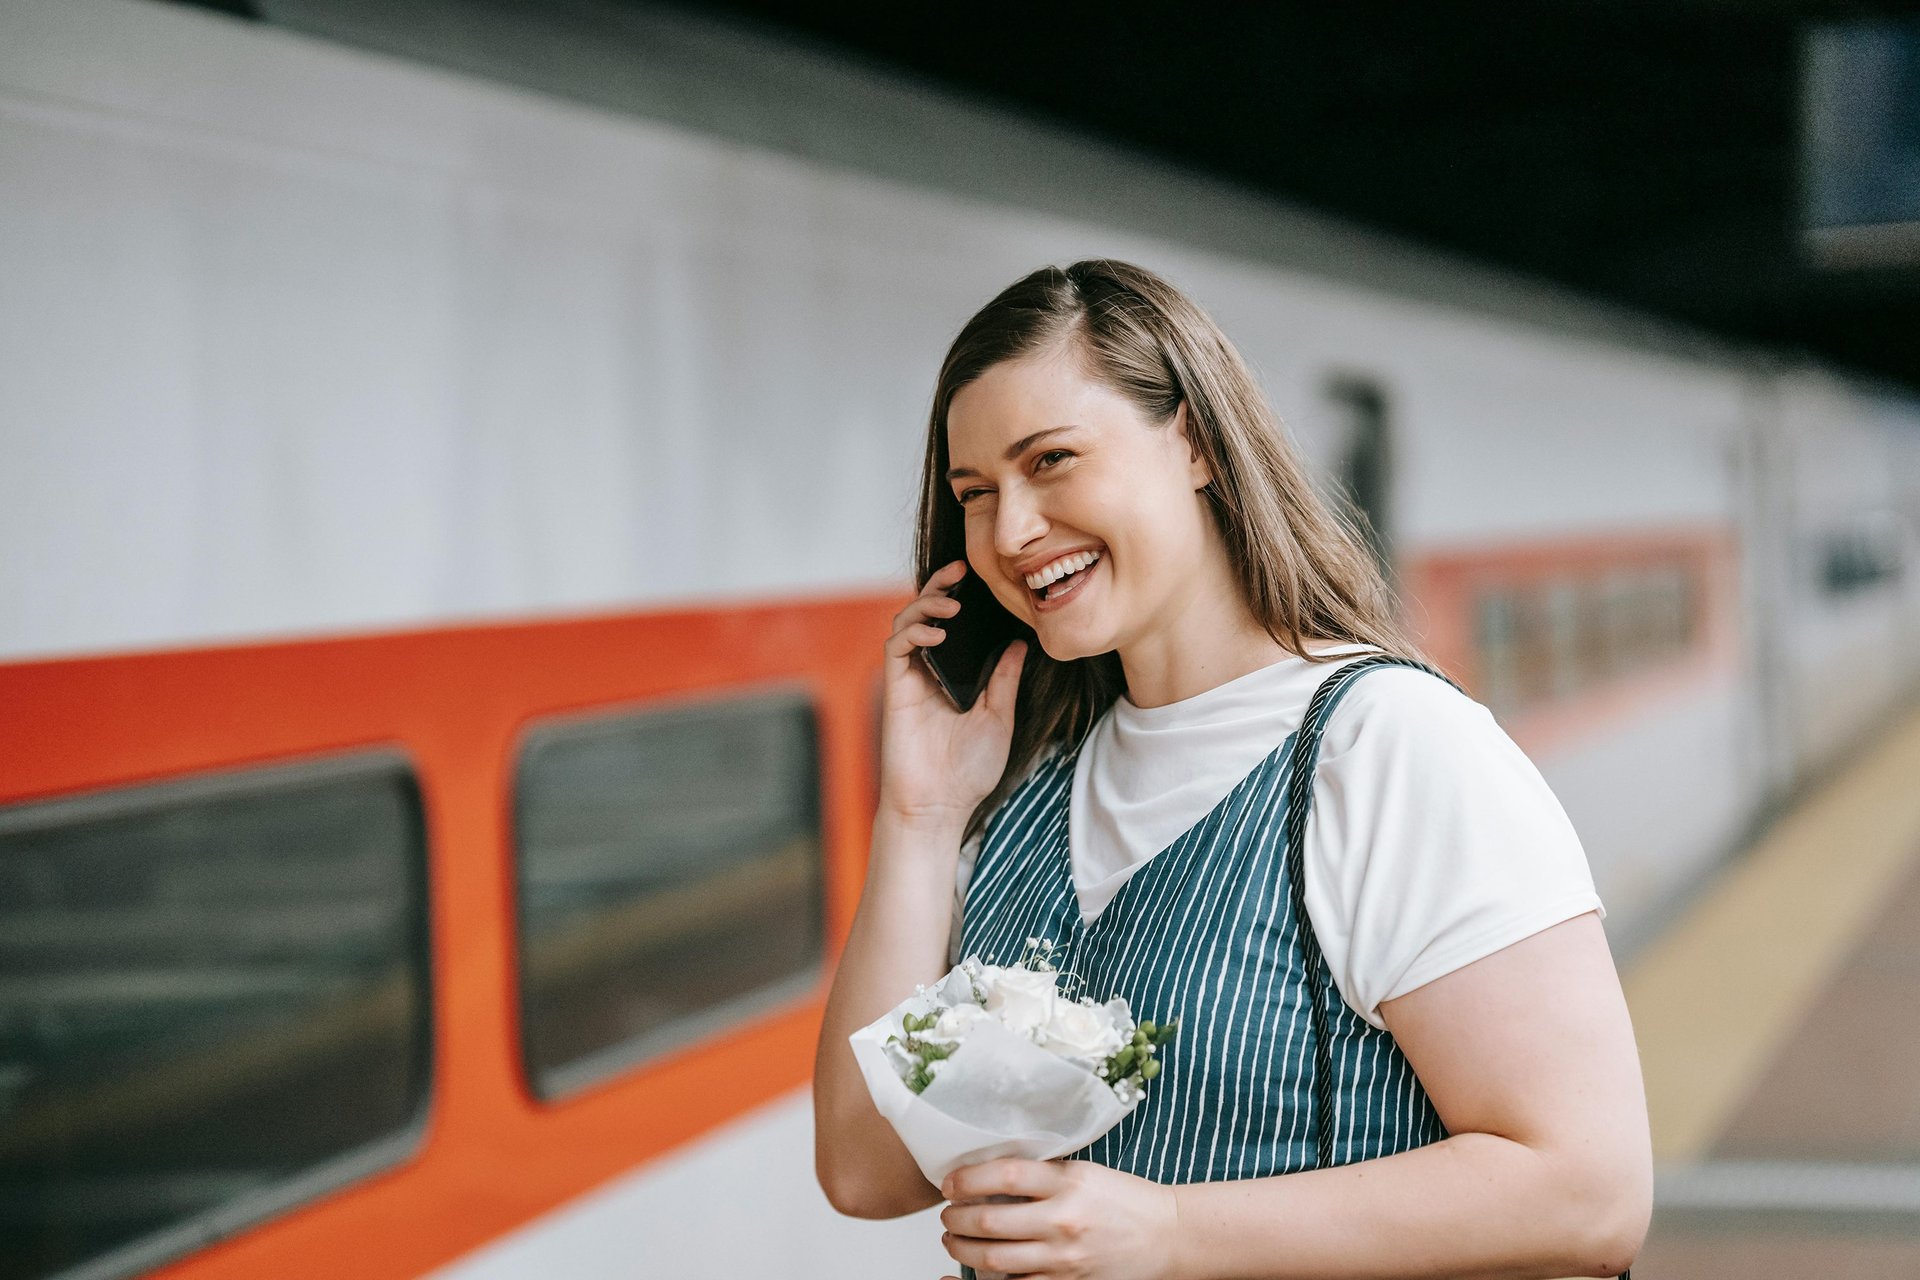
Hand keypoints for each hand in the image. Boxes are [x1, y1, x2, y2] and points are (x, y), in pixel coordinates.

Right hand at [878, 559, 1027, 825]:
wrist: (940, 806)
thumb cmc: (968, 771)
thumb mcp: (999, 718)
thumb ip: (1005, 680)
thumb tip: (1020, 644)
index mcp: (954, 677)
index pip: (953, 626)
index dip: (961, 598)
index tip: (980, 579)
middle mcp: (929, 672)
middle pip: (925, 615)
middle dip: (940, 587)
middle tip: (960, 570)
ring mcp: (910, 679)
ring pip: (906, 623)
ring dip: (926, 605)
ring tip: (952, 603)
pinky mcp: (896, 689)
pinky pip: (896, 647)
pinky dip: (914, 632)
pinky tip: (936, 633)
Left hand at [935, 1157, 1179, 1279]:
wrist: (1167, 1235)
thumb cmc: (1126, 1200)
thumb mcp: (1085, 1171)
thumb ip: (1043, 1172)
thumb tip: (991, 1172)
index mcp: (1068, 1183)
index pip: (1004, 1174)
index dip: (967, 1178)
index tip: (950, 1181)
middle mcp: (1063, 1220)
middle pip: (989, 1220)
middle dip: (955, 1218)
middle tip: (946, 1213)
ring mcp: (1064, 1258)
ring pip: (994, 1258)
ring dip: (962, 1249)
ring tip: (953, 1240)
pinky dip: (990, 1276)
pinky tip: (980, 1266)